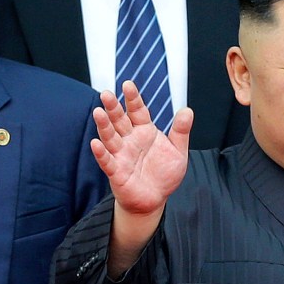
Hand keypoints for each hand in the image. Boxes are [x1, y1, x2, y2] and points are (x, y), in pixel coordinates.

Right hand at [91, 81, 192, 216]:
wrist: (156, 198)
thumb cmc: (164, 173)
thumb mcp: (178, 151)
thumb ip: (180, 131)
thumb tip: (187, 110)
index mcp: (144, 131)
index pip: (137, 111)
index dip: (133, 98)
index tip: (128, 84)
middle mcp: (130, 140)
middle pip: (119, 120)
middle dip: (113, 107)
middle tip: (106, 94)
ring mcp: (121, 155)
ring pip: (110, 137)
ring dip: (103, 126)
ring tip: (98, 112)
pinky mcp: (116, 172)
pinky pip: (107, 161)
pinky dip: (101, 153)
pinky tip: (95, 143)